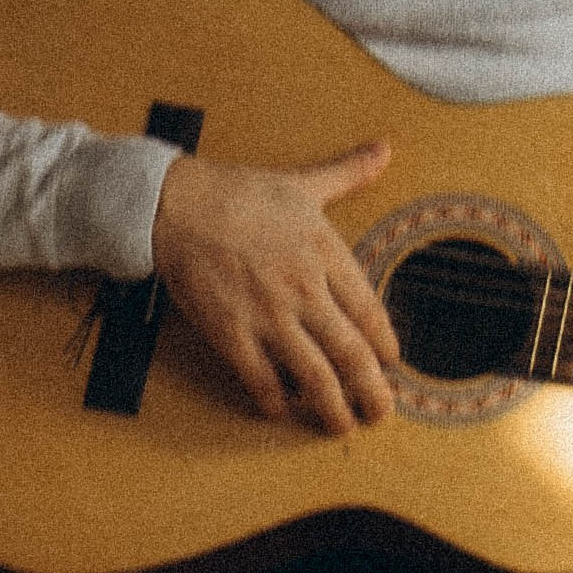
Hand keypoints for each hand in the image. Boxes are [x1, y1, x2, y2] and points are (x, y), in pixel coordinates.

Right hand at [151, 141, 400, 431]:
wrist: (180, 206)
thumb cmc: (242, 193)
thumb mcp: (304, 182)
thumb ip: (349, 172)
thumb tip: (385, 149)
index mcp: (326, 255)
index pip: (370, 311)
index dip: (384, 344)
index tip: (392, 362)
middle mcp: (305, 289)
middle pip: (351, 352)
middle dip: (371, 389)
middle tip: (382, 412)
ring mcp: (268, 315)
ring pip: (313, 373)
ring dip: (332, 406)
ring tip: (342, 423)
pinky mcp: (231, 332)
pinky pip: (260, 378)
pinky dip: (274, 399)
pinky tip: (280, 410)